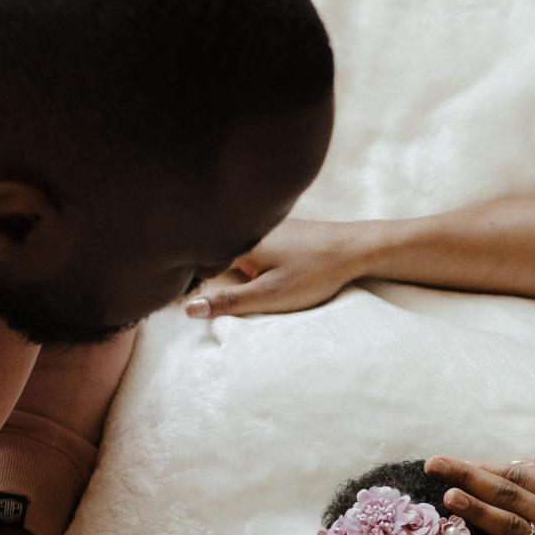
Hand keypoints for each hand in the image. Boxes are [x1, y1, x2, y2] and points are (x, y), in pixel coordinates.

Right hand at [183, 219, 379, 318]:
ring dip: (226, 264)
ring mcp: (265, 226)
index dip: (188, 284)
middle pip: (215, 253)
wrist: (356, 249)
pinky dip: (246, 257)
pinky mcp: (280, 228)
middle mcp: (248, 229)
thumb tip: (189, 309)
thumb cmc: (315, 273)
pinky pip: (251, 244)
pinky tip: (258, 269)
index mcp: (240, 243)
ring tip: (221, 279)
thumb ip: (229, 302)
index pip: (200, 263)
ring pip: (233, 248)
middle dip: (205, 274)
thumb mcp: (270, 296)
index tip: (179, 301)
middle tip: (197, 296)